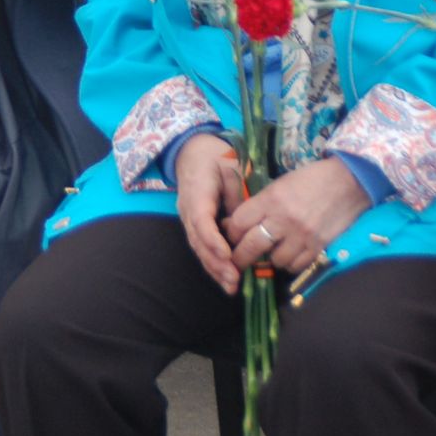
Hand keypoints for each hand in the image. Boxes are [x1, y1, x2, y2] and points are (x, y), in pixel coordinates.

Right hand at [174, 133, 244, 293]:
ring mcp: (188, 217)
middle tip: (234, 279)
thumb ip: (237, 195)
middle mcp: (187, 209)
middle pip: (197, 241)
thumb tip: (247, 223)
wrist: (192, 150)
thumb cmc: (214, 155)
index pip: (201, 221)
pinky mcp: (194, 223)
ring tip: (231, 285)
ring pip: (198, 247)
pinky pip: (201, 246)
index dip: (213, 240)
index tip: (228, 255)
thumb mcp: (230, 167)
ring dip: (214, 268)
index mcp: (196, 192)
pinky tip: (225, 278)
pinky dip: (212, 263)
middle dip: (215, 262)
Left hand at [225, 158, 371, 276]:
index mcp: (270, 200)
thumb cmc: (310, 180)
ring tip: (272, 251)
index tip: (230, 236)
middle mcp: (284, 220)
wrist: (348, 182)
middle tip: (236, 261)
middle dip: (240, 257)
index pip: (239, 223)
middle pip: (251, 246)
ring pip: (275, 260)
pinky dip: (290, 263)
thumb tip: (236, 223)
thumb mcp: (279, 185)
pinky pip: (297, 265)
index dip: (231, 232)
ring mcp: (302, 236)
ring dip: (270, 258)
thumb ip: (259, 204)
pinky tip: (290, 255)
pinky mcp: (319, 247)